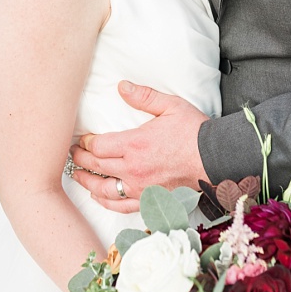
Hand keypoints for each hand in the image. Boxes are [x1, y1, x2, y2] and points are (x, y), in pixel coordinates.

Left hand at [69, 81, 209, 212]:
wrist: (218, 160)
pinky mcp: (150, 200)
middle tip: (72, 154)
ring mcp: (141, 187)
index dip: (84, 142)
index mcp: (134, 144)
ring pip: (104, 188)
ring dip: (87, 182)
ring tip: (76, 175)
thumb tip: (122, 85)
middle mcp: (133, 168)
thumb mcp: (170, 106)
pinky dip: (106, 202)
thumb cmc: (195, 132)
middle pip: (95, 166)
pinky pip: (122, 205)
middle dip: (79, 159)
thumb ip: (144, 96)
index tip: (81, 139)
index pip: (97, 146)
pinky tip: (98, 196)